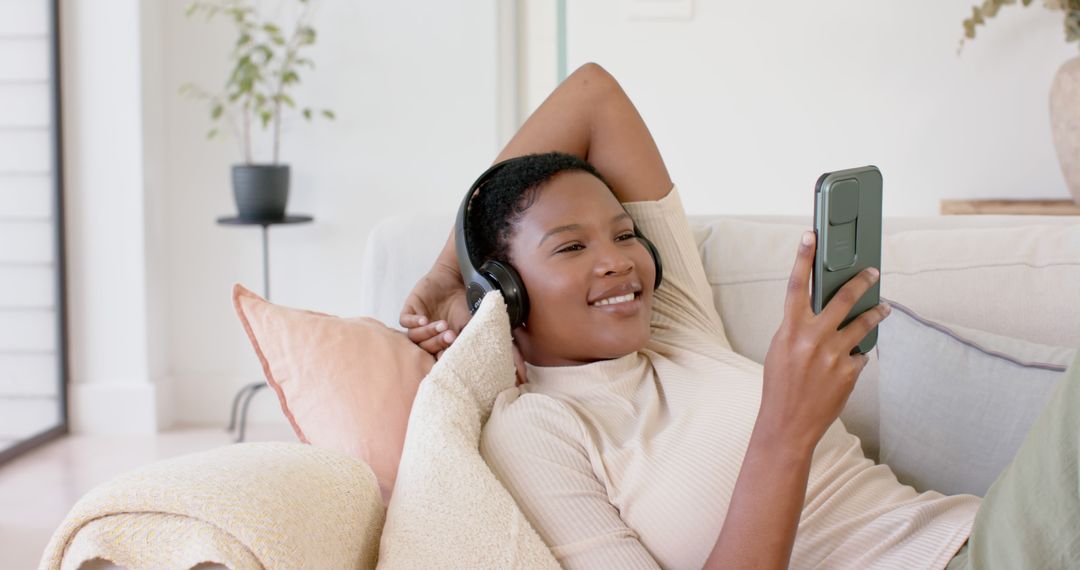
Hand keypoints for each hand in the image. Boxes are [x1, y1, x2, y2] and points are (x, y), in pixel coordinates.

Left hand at [399, 262, 472, 357]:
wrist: (456, 278)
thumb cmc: (465, 302)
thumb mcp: (469, 322)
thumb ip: (465, 337)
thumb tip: (464, 353)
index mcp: (439, 342)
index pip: (436, 355)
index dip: (443, 355)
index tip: (452, 353)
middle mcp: (427, 335)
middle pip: (425, 347)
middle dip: (438, 342)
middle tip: (450, 335)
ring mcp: (418, 323)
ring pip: (414, 336)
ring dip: (428, 332)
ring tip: (442, 324)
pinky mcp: (410, 310)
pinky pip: (405, 321)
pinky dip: (414, 322)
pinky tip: (424, 320)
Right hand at [758, 231, 890, 452]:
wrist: (787, 424)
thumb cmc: (780, 386)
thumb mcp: (780, 350)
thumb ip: (797, 328)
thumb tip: (820, 312)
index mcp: (789, 329)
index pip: (796, 285)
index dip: (803, 258)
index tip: (811, 236)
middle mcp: (812, 338)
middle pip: (842, 298)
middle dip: (861, 281)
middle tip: (873, 272)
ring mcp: (833, 355)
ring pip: (863, 324)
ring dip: (875, 314)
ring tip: (883, 308)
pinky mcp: (848, 372)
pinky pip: (859, 355)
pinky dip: (855, 356)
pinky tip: (846, 365)